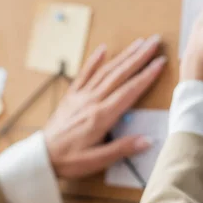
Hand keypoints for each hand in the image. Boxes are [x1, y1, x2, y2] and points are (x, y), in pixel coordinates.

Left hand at [43, 36, 166, 178]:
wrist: (42, 155)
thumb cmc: (69, 160)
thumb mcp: (97, 161)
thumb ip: (122, 149)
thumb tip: (148, 140)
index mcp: (101, 116)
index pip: (129, 91)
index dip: (146, 76)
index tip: (160, 62)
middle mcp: (91, 101)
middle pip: (119, 74)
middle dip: (139, 57)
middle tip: (154, 41)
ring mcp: (80, 96)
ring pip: (105, 71)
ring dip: (123, 55)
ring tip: (138, 43)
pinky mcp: (71, 96)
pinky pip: (84, 74)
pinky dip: (94, 60)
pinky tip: (103, 48)